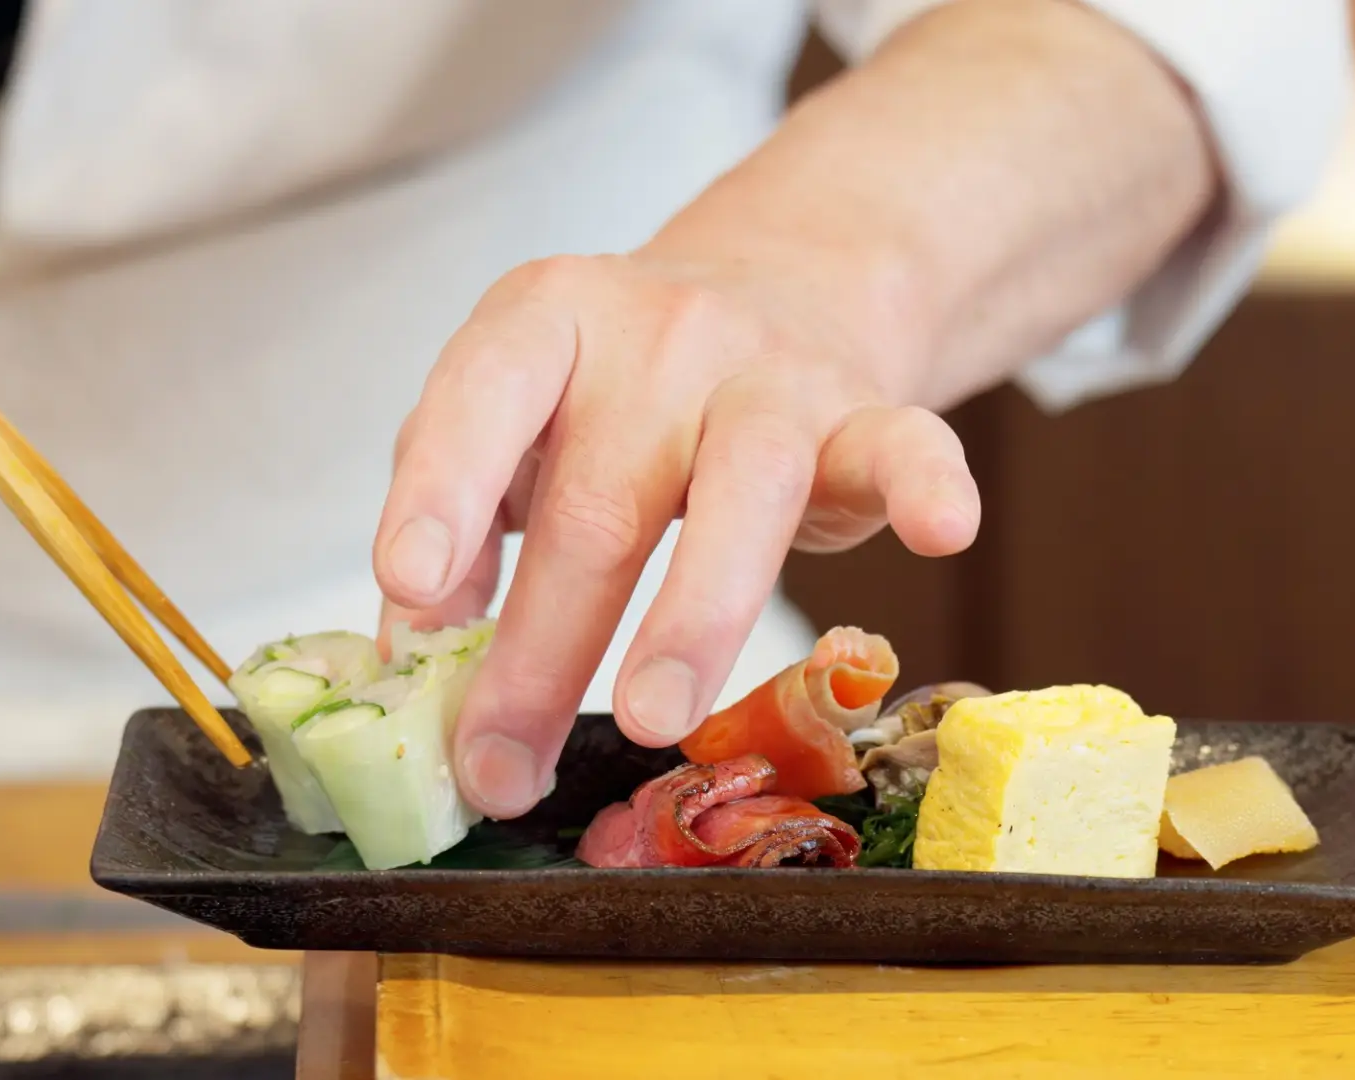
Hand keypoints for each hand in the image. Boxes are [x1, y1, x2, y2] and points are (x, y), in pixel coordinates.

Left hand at [373, 250, 979, 817]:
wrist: (774, 289)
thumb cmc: (621, 394)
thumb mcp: (520, 428)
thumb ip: (465, 520)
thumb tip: (419, 650)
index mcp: (549, 320)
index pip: (484, 393)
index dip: (446, 490)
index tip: (412, 589)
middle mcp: (659, 334)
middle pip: (601, 499)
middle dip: (543, 648)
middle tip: (501, 764)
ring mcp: (770, 373)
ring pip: (743, 489)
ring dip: (693, 615)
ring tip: (650, 716)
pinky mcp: (865, 414)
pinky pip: (906, 444)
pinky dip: (927, 488)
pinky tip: (942, 531)